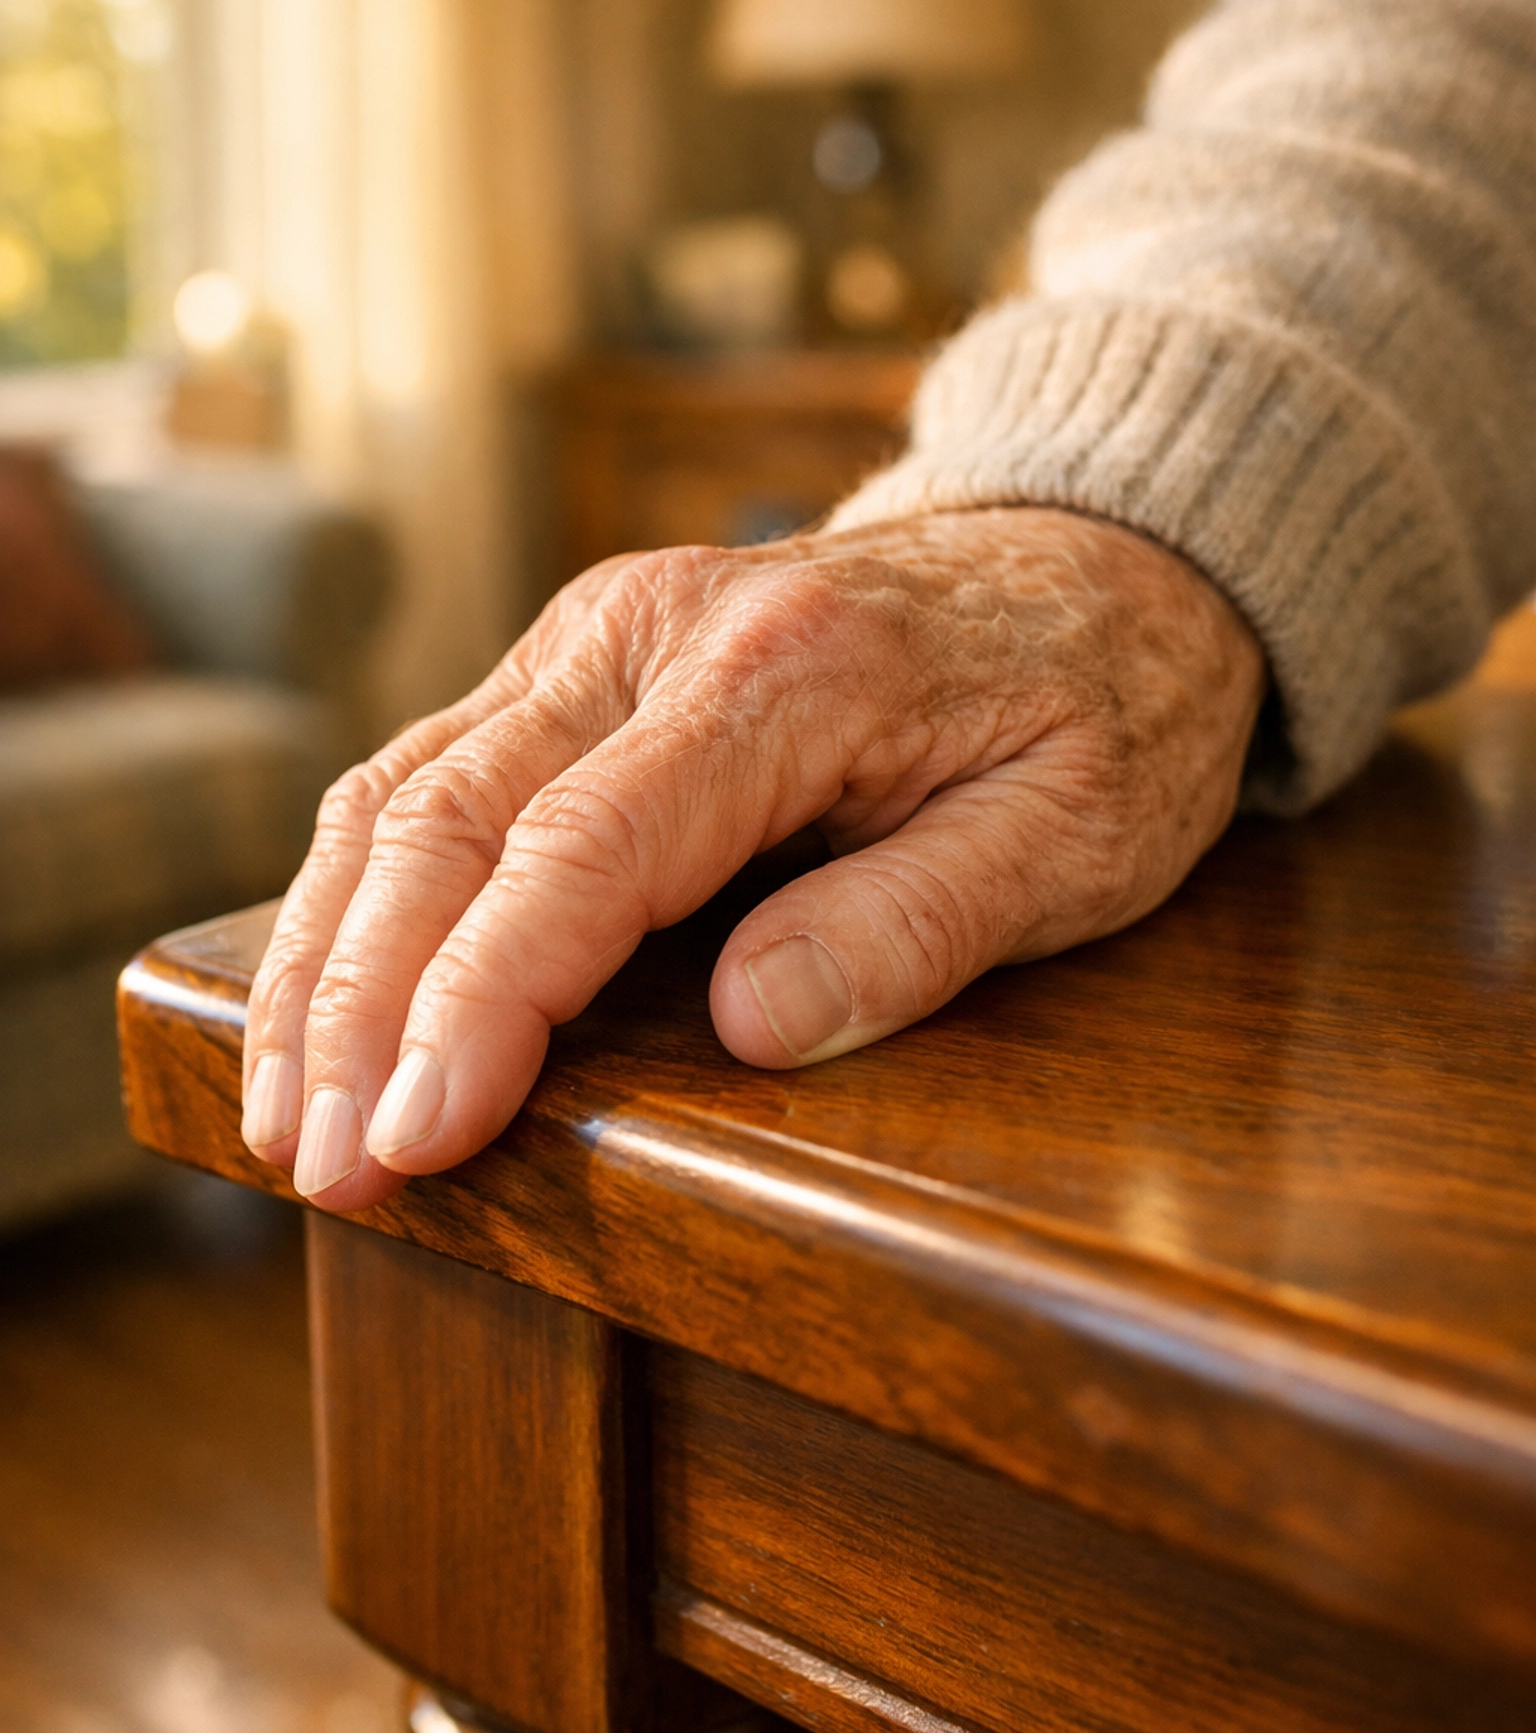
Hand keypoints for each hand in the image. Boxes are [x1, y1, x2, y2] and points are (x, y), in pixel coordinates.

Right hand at [240, 507, 1263, 1211]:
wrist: (1092, 560)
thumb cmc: (1096, 707)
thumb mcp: (1076, 834)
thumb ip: (918, 923)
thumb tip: (751, 1027)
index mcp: (783, 668)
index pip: (583, 852)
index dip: (481, 1005)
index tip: (414, 1139)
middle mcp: (654, 625)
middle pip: (450, 818)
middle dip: (363, 1007)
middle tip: (326, 1172)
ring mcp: (599, 634)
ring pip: (405, 790)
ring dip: (330, 958)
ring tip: (290, 1119)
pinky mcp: (576, 666)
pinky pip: (432, 774)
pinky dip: (364, 896)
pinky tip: (330, 1000)